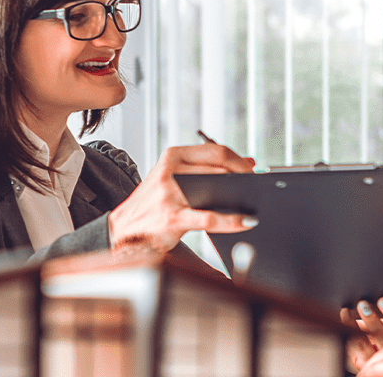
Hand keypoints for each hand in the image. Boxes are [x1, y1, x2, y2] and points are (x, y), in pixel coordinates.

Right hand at [107, 143, 255, 253]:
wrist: (123, 230)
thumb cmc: (154, 203)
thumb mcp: (174, 177)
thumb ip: (205, 168)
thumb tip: (247, 161)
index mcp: (172, 156)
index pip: (216, 151)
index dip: (240, 161)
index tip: (254, 171)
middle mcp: (170, 171)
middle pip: (220, 169)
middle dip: (244, 179)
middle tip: (259, 188)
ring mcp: (170, 194)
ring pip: (217, 189)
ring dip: (241, 197)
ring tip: (254, 202)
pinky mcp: (173, 218)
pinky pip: (210, 218)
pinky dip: (232, 221)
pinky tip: (245, 221)